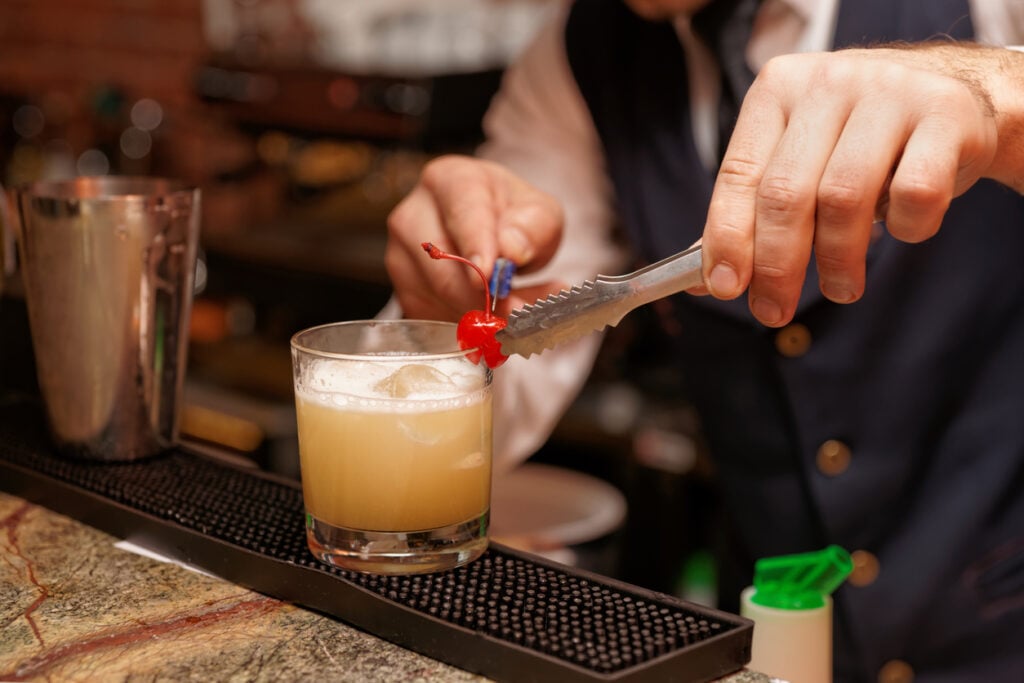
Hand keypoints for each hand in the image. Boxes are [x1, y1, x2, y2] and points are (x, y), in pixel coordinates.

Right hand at [385, 154, 565, 320]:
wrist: (491, 235)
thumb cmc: (513, 220)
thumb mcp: (540, 215)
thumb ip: (533, 229)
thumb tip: (512, 250)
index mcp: (449, 180)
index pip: (462, 211)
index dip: (475, 245)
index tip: (489, 274)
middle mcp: (413, 214)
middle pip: (441, 264)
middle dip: (481, 296)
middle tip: (517, 313)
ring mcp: (401, 256)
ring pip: (437, 297)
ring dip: (479, 315)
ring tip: (516, 311)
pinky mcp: (403, 292)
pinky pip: (433, 319)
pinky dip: (467, 327)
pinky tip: (490, 318)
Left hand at [701, 44, 1013, 326]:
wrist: (959, 93)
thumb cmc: (861, 140)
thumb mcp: (801, 158)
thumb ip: (753, 210)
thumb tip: (710, 281)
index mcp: (778, 89)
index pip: (739, 174)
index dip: (727, 237)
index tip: (725, 288)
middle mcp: (828, 83)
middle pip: (786, 192)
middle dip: (776, 265)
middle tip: (774, 310)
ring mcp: (890, 91)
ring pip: (844, 197)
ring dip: (837, 260)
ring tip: (841, 288)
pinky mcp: (946, 114)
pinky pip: (914, 193)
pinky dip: (905, 228)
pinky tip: (902, 230)